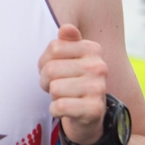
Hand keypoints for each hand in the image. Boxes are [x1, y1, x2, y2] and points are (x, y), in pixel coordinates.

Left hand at [37, 24, 107, 144]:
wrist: (90, 117)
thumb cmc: (73, 82)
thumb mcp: (69, 59)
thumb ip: (67, 41)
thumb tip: (66, 27)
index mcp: (92, 49)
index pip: (54, 47)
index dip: (45, 62)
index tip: (54, 70)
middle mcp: (99, 66)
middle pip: (50, 69)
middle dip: (46, 81)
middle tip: (56, 87)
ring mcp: (98, 88)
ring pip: (54, 88)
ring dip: (52, 96)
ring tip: (64, 97)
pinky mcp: (94, 109)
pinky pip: (59, 106)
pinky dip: (55, 110)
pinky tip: (65, 110)